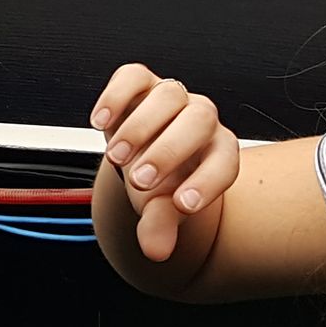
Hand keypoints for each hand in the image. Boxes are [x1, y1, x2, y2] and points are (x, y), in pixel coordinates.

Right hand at [91, 64, 239, 261]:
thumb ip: (161, 227)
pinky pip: (133, 76)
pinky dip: (115, 96)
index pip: (225, 159)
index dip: (208, 181)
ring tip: (114, 159)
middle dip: (168, 151)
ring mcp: (171, 97)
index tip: (181, 206)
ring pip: (168, 94)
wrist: (141, 158)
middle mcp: (200, 118)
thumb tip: (156, 251)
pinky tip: (100, 123)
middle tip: (138, 181)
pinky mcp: (140, 83)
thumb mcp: (160, 210)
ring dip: (139, 127)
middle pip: (200, 118)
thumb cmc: (159, 184)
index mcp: (216, 150)